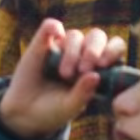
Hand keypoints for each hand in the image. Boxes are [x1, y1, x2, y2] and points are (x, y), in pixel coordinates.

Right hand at [0, 19, 127, 139]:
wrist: (26, 113)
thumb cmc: (55, 110)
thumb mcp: (70, 107)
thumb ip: (83, 93)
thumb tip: (95, 75)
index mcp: (97, 67)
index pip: (114, 48)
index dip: (112, 51)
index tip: (103, 65)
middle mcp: (82, 52)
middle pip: (96, 37)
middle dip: (93, 51)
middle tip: (83, 70)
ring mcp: (62, 47)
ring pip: (75, 35)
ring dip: (72, 53)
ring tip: (65, 74)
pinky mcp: (41, 43)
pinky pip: (50, 27)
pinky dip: (53, 27)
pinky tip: (55, 35)